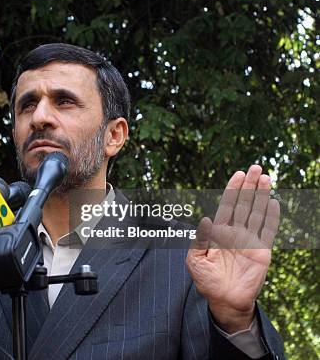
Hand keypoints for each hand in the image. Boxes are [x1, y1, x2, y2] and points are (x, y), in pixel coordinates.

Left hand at [186, 165, 279, 332]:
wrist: (224, 301)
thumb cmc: (206, 280)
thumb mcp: (195, 259)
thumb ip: (199, 239)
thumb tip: (206, 219)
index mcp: (218, 232)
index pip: (227, 205)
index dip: (232, 189)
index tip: (238, 174)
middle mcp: (235, 233)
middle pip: (244, 204)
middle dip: (249, 186)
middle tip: (255, 168)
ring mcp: (249, 240)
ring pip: (257, 212)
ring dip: (262, 195)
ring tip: (266, 178)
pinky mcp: (262, 251)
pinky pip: (268, 231)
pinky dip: (272, 217)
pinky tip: (274, 202)